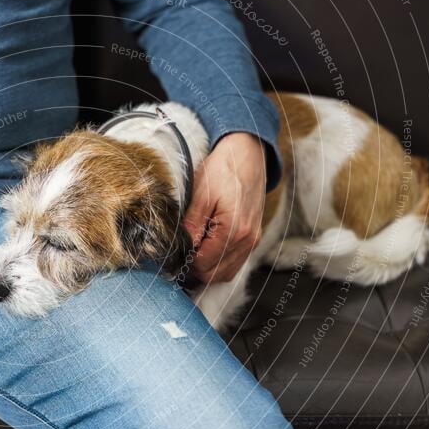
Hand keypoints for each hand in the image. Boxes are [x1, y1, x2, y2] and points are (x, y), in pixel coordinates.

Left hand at [183, 132, 265, 282]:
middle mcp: (247, 241)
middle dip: (194, 267)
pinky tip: (206, 247)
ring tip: (192, 248)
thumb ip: (192, 225)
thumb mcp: (201, 194)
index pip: (203, 264)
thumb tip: (182, 249)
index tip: (175, 248)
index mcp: (235, 230)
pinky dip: (218, 262)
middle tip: (181, 250)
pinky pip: (234, 263)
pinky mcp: (253, 238)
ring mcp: (252, 241)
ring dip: (207, 267)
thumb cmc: (223, 170)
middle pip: (214, 274)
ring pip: (225, 274)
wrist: (247, 154)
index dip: (185, 260)